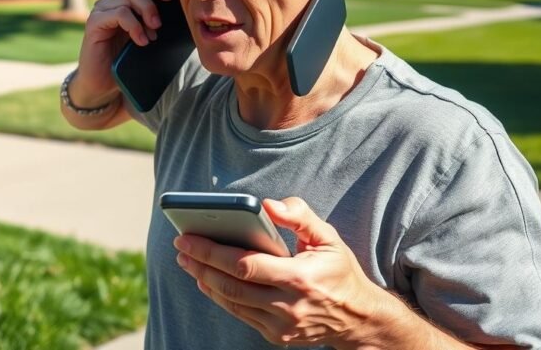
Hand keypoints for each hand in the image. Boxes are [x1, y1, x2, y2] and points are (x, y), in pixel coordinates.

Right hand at [72, 0, 173, 98]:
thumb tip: (183, 9)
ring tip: (151, 37)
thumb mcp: (149, 35)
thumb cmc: (129, 60)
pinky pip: (118, 13)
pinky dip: (134, 26)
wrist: (105, 83)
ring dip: (144, 17)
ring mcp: (101, 9)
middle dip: (152, 4)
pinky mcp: (94, 22)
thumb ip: (158, 19)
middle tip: (159, 25)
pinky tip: (141, 41)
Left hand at [174, 197, 384, 347]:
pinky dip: (220, 297)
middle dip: (200, 265)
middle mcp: (289, 306)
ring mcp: (282, 326)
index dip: (211, 252)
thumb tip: (267, 204)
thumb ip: (300, 216)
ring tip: (188, 262)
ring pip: (232, 303)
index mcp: (300, 278)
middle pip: (231, 286)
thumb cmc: (339, 271)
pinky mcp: (277, 336)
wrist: (358, 319)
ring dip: (205, 281)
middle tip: (181, 248)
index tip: (188, 238)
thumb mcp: (328, 237)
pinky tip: (207, 281)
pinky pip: (240, 314)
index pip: (244, 265)